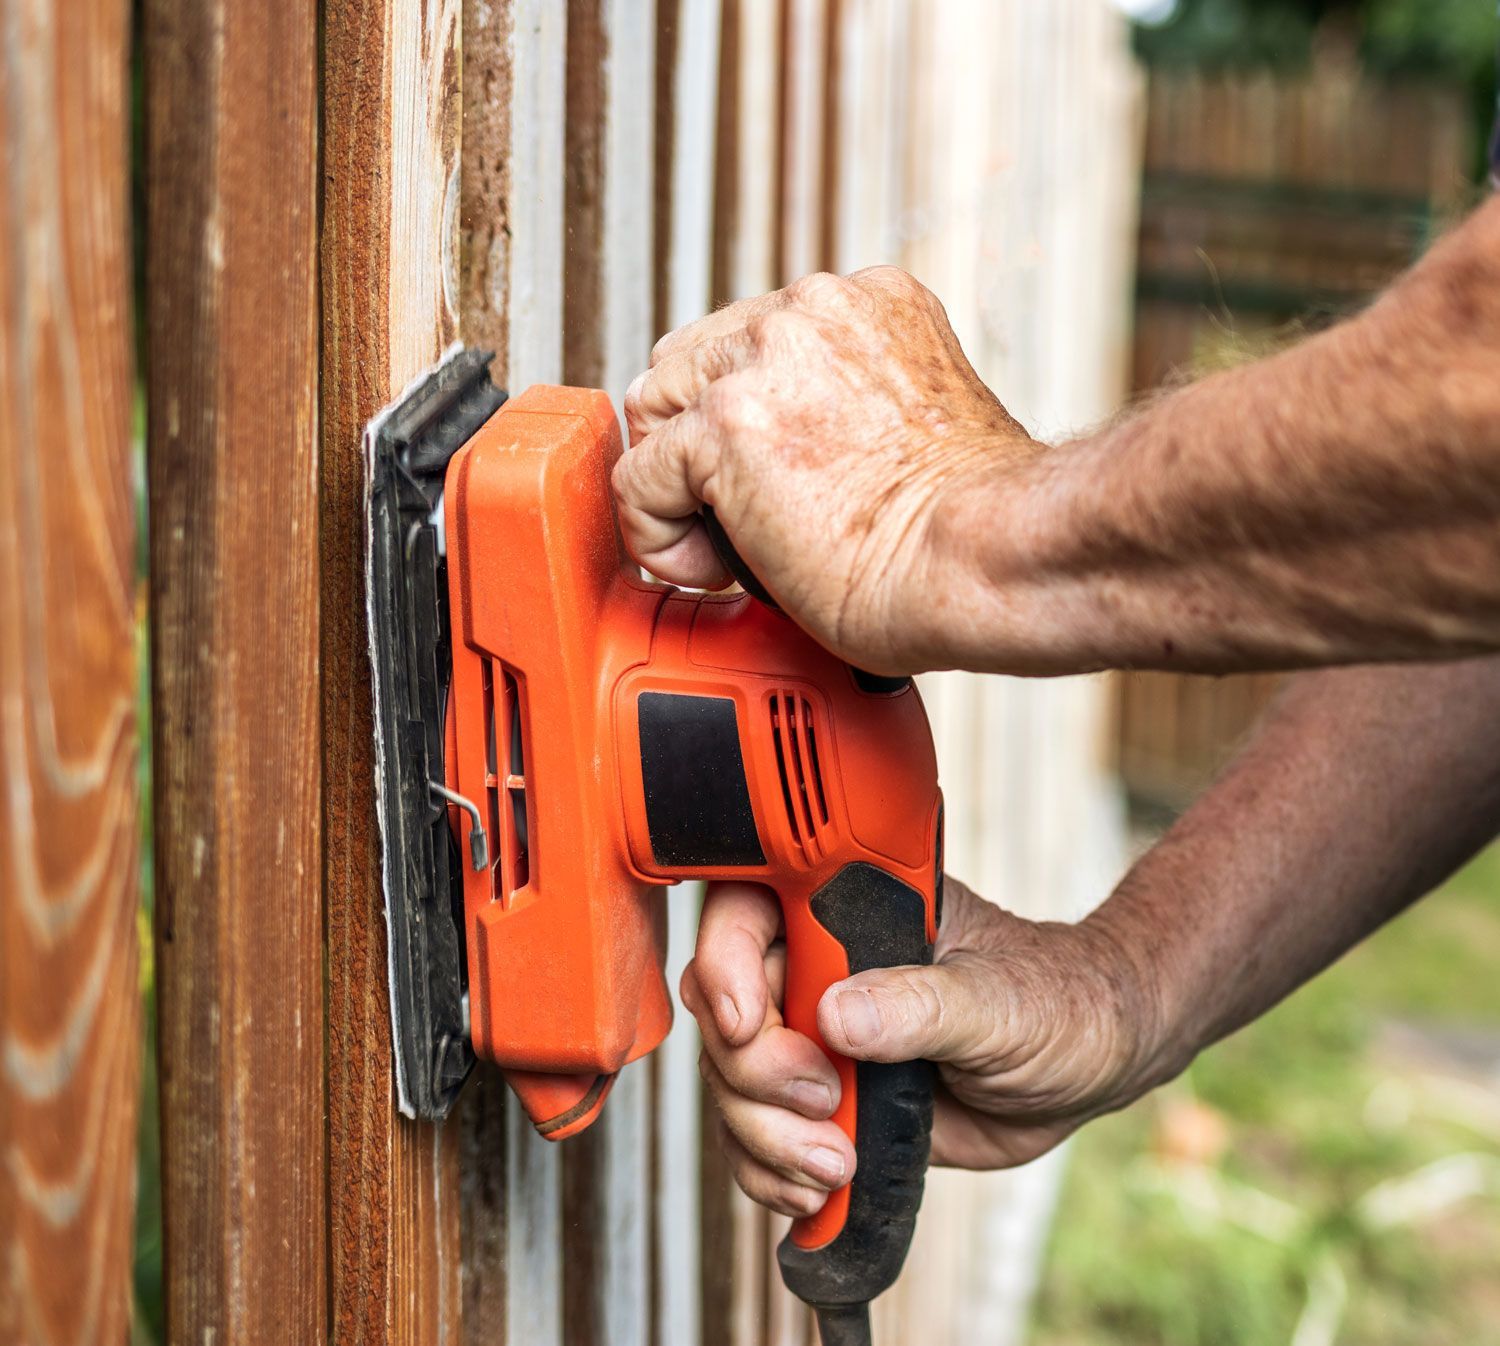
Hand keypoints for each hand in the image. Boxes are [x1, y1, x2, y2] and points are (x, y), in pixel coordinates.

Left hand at [614, 267, 1038, 673]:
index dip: (743, 422)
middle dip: (694, 449)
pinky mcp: (726, 425)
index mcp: (870, 304)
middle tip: (739, 523)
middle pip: (686, 365)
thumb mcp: (922, 426)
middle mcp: (812, 313)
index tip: (768, 486)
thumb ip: (857, 411)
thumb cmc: (977, 527)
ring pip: (653, 414)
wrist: (990, 559)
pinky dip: (658, 537)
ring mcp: (763, 361)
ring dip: (674, 490)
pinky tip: (710, 571)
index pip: (751, 342)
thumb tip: (808, 461)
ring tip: (729, 551)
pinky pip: (638, 482)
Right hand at [680, 876, 1166, 1217]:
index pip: (747, 912)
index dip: (725, 964)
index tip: (750, 1024)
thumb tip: (837, 1015)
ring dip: (765, 1136)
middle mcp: (820, 968)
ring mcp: (818, 1037)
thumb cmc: (1057, 1000)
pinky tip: (819, 1187)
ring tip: (835, 1163)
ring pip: (732, 1083)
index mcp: (853, 910)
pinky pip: (759, 1137)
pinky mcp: (826, 1101)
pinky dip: (772, 1171)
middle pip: (724, 1012)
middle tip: (826, 1103)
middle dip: (756, 1074)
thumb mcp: (1000, 1002)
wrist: (1089, 1060)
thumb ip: (921, 1005)